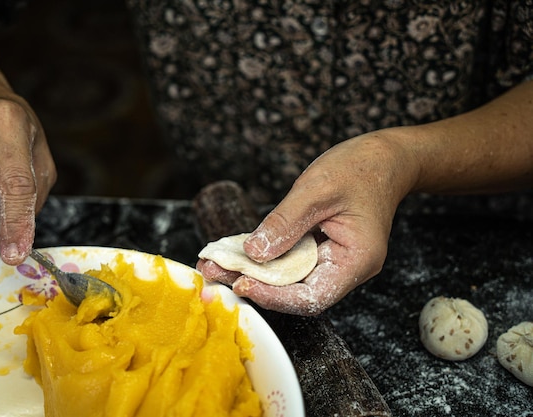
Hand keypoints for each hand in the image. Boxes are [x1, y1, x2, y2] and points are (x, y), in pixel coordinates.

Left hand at [198, 132, 417, 314]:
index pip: (313, 296)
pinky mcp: (321, 251)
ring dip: (254, 272)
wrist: (384, 158)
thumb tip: (254, 253)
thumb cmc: (360, 168)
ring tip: (217, 263)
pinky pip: (290, 261)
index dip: (274, 296)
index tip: (241, 284)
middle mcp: (347, 268)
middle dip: (255, 284)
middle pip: (297, 291)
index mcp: (357, 260)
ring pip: (290, 278)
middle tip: (216, 272)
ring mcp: (334, 261)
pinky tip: (237, 252)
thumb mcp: (316, 190)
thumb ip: (285, 223)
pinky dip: (265, 258)